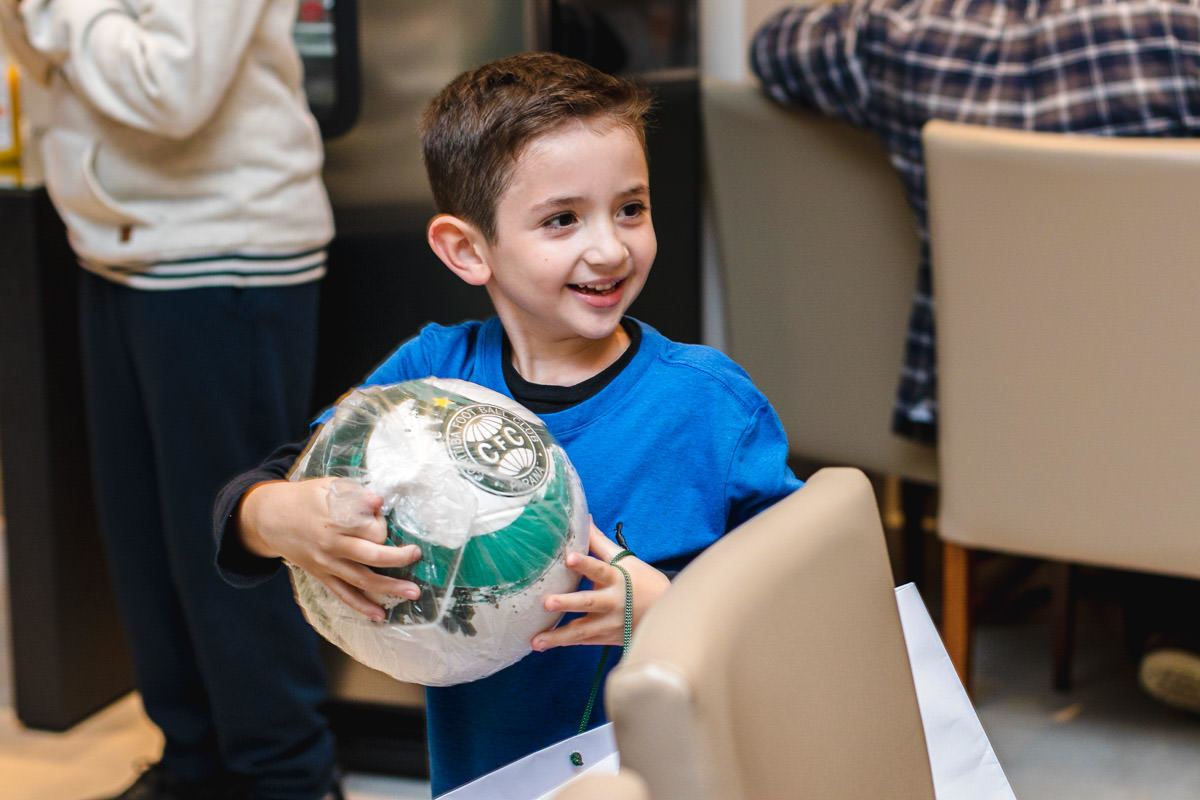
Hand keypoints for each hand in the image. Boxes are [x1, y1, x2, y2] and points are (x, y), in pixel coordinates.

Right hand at [237, 477, 422, 621]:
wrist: (268, 517)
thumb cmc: (303, 498)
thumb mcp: (327, 486)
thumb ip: (355, 493)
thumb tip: (379, 501)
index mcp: (336, 519)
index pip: (371, 527)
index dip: (382, 522)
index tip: (381, 514)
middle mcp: (332, 544)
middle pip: (371, 556)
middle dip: (399, 558)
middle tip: (417, 555)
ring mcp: (327, 563)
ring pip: (362, 580)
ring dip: (390, 588)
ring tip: (413, 593)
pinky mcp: (322, 575)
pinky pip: (344, 594)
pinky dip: (362, 606)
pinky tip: (379, 615)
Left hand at [531, 521, 670, 650]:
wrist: (664, 613)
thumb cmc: (640, 580)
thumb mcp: (624, 560)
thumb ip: (599, 542)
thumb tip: (583, 516)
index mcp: (617, 578)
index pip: (600, 568)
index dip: (585, 563)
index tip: (569, 557)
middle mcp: (614, 602)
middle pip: (589, 603)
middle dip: (568, 603)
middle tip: (546, 602)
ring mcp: (610, 624)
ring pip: (583, 631)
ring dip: (558, 636)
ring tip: (535, 640)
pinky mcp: (606, 638)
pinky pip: (582, 641)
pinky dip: (563, 642)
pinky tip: (541, 644)